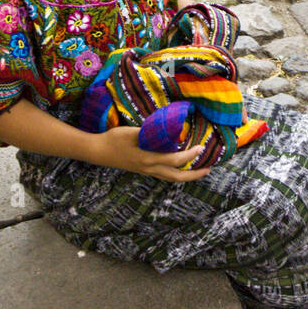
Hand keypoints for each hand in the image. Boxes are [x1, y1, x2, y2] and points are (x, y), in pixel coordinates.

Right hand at [94, 126, 210, 182]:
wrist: (99, 152)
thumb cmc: (114, 139)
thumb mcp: (132, 132)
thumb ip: (149, 133)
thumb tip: (167, 129)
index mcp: (148, 159)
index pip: (175, 160)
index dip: (190, 155)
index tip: (201, 148)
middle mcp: (149, 169)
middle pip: (177, 177)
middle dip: (194, 175)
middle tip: (209, 169)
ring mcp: (146, 171)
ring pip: (171, 179)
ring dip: (187, 176)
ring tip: (199, 170)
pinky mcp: (143, 171)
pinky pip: (164, 176)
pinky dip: (176, 173)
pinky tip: (179, 167)